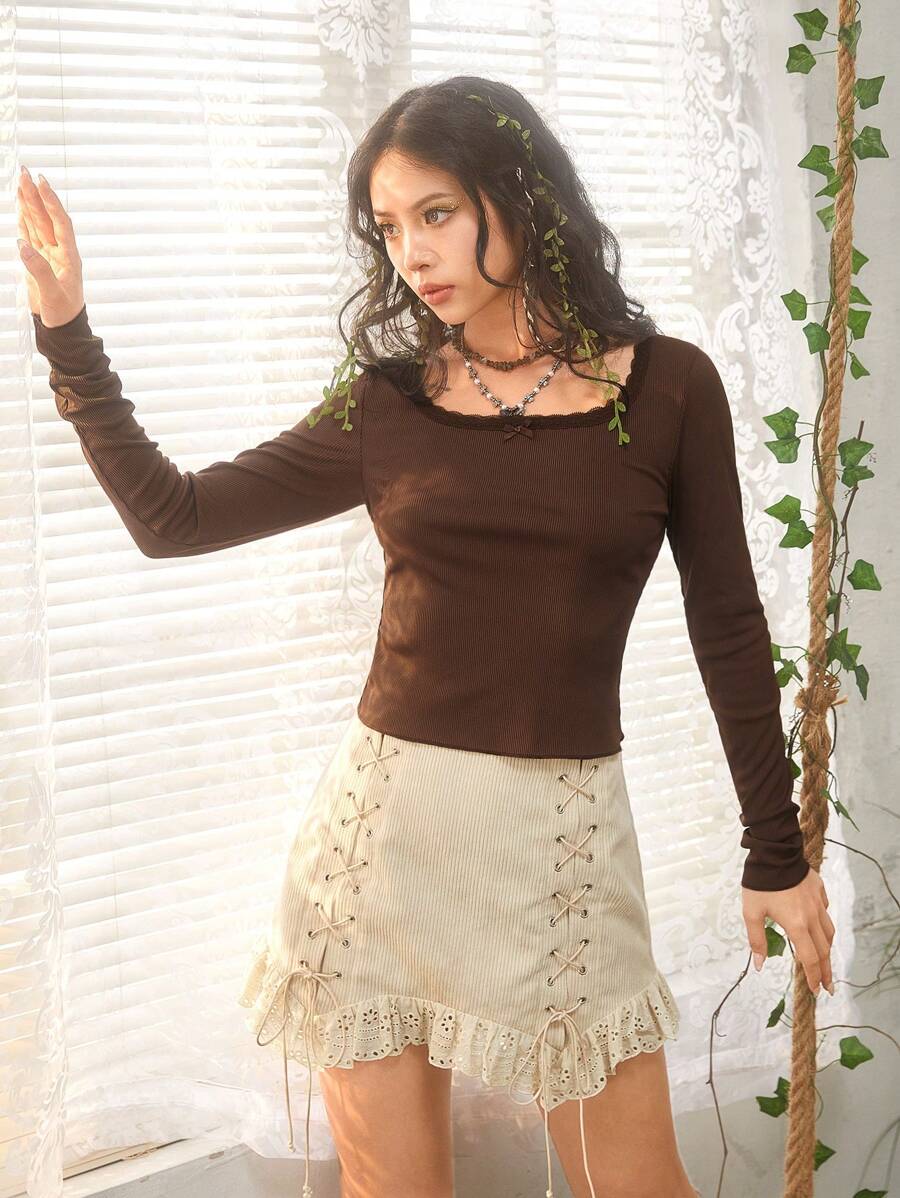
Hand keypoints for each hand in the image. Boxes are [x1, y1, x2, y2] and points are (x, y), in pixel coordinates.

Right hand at [16, 166, 84, 327]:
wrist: (62, 328)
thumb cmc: (63, 313)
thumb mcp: (53, 295)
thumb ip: (38, 270)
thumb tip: (22, 246)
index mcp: (69, 257)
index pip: (60, 223)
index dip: (51, 203)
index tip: (41, 183)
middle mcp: (60, 251)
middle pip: (47, 218)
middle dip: (36, 195)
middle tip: (26, 172)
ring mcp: (49, 254)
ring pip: (37, 223)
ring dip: (30, 203)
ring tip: (21, 181)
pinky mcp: (38, 260)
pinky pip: (30, 235)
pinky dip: (25, 219)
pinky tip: (21, 206)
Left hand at [742, 865, 834, 996]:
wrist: (774, 852)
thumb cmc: (760, 883)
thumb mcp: (751, 912)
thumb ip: (757, 939)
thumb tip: (759, 965)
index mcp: (796, 925)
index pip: (810, 959)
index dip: (812, 977)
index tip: (815, 990)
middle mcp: (812, 917)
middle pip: (824, 950)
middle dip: (825, 971)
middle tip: (827, 987)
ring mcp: (818, 903)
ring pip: (829, 932)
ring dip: (828, 950)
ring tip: (826, 962)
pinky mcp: (819, 890)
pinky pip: (825, 912)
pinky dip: (824, 924)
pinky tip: (818, 927)